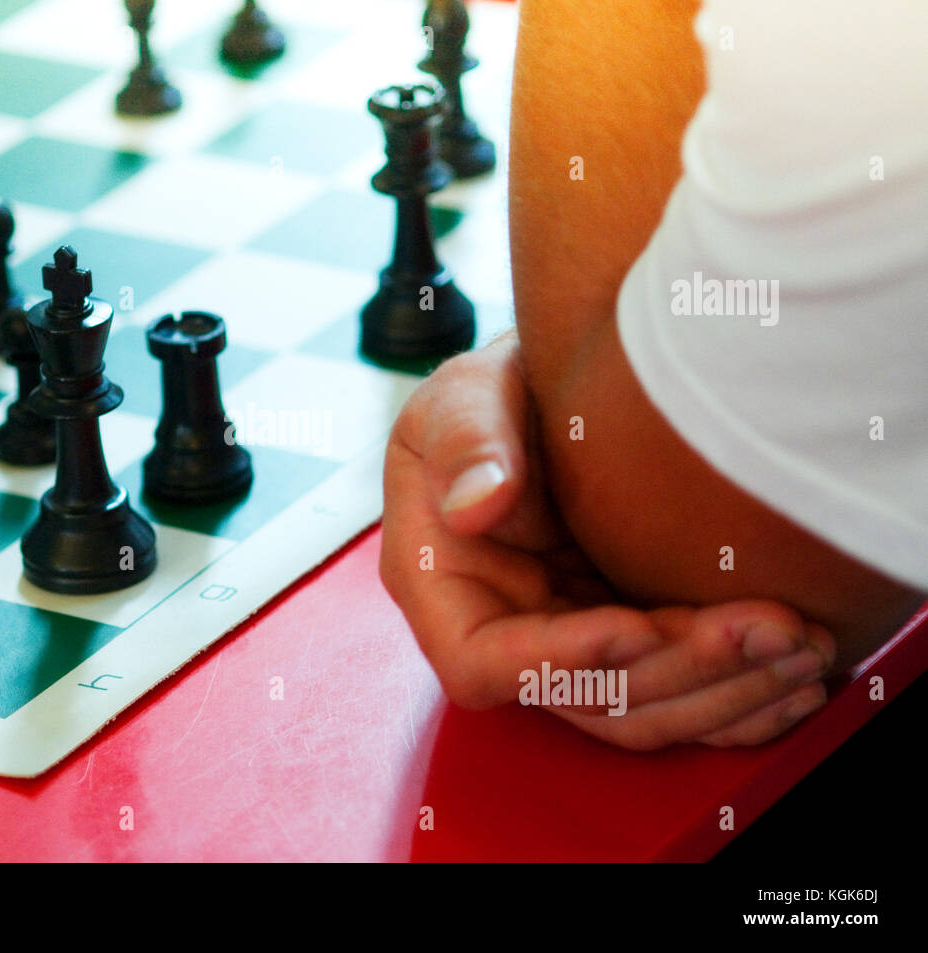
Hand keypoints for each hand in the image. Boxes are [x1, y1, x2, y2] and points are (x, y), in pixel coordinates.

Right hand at [379, 332, 836, 749]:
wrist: (549, 392)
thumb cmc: (486, 399)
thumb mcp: (460, 399)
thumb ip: (462, 444)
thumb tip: (473, 507)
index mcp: (439, 588)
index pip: (482, 664)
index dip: (558, 662)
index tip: (637, 624)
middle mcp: (503, 633)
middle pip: (584, 699)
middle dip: (680, 673)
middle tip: (768, 628)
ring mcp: (568, 645)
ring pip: (643, 709)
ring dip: (726, 691)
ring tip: (803, 644)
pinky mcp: (625, 641)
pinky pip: (679, 697)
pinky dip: (739, 698)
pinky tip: (799, 674)